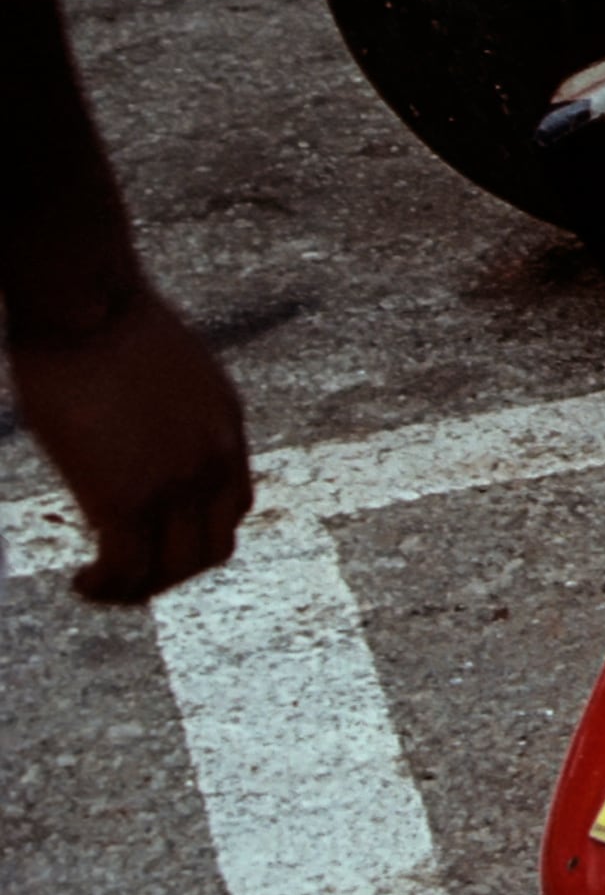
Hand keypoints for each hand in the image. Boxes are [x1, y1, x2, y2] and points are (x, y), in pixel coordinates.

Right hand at [11, 278, 249, 603]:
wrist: (89, 303)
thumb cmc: (108, 320)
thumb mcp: (163, 368)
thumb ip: (165, 409)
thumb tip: (133, 427)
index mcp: (226, 429)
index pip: (233, 508)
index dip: (192, 536)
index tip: (150, 541)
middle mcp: (214, 460)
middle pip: (211, 549)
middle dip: (168, 574)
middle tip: (121, 576)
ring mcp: (175, 481)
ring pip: (172, 571)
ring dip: (136, 590)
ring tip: (97, 586)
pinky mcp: (126, 495)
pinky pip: (126, 570)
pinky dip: (106, 588)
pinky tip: (81, 583)